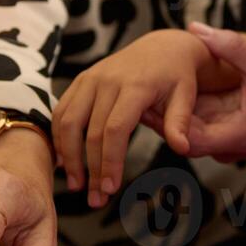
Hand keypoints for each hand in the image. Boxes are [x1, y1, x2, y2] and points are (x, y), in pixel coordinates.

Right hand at [52, 29, 220, 205]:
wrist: (162, 47)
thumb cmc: (177, 75)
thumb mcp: (186, 95)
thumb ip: (181, 122)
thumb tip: (183, 149)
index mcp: (134, 85)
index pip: (114, 129)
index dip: (109, 161)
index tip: (111, 189)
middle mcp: (107, 80)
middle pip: (89, 131)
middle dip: (89, 168)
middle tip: (94, 199)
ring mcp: (90, 79)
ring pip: (68, 121)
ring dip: (68, 156)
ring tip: (76, 184)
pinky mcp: (81, 81)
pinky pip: (62, 111)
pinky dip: (59, 137)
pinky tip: (66, 161)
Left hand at [144, 23, 245, 160]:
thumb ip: (233, 47)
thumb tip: (197, 28)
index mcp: (235, 136)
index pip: (188, 139)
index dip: (163, 122)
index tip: (145, 100)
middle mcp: (225, 143)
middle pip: (179, 135)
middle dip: (157, 112)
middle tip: (134, 85)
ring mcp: (222, 137)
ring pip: (184, 127)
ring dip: (165, 107)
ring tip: (142, 81)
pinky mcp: (221, 127)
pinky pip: (193, 118)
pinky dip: (179, 103)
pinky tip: (163, 83)